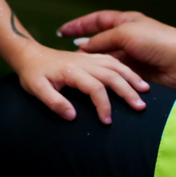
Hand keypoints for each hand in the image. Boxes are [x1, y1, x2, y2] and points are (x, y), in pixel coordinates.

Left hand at [13, 43, 148, 124]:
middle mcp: (83, 62)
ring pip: (115, 65)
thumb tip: (72, 116)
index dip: (103, 105)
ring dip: (131, 77)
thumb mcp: (36, 89)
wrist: (30, 54)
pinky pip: (111, 59)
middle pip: (111, 74)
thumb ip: (53, 102)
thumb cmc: (32, 74)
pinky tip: (134, 77)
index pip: (95, 87)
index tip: (107, 121)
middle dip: (127, 91)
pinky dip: (125, 68)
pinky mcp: (89, 57)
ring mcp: (88, 58)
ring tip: (145, 91)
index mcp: (72, 70)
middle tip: (140, 107)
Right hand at [60, 10, 175, 91]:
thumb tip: (82, 47)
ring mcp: (133, 56)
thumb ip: (102, 40)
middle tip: (66, 55)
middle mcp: (128, 37)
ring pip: (107, 60)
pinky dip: (105, 78)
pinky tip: (94, 82)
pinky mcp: (137, 74)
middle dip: (84, 48)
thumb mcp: (125, 34)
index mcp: (125, 22)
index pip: (97, 20)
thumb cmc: (158, 41)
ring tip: (78, 71)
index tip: (61, 31)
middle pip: (100, 41)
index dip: (79, 25)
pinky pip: (116, 75)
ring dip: (94, 65)